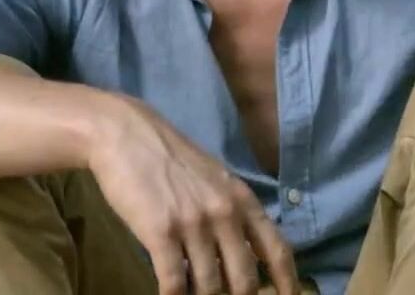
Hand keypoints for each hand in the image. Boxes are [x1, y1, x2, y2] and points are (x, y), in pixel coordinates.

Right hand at [87, 96, 300, 294]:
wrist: (127, 135)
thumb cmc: (171, 159)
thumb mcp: (215, 180)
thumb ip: (232, 213)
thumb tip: (243, 254)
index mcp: (243, 200)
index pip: (277, 250)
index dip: (287, 282)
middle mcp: (225, 214)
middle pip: (245, 279)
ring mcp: (194, 224)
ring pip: (210, 286)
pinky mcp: (161, 233)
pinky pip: (174, 283)